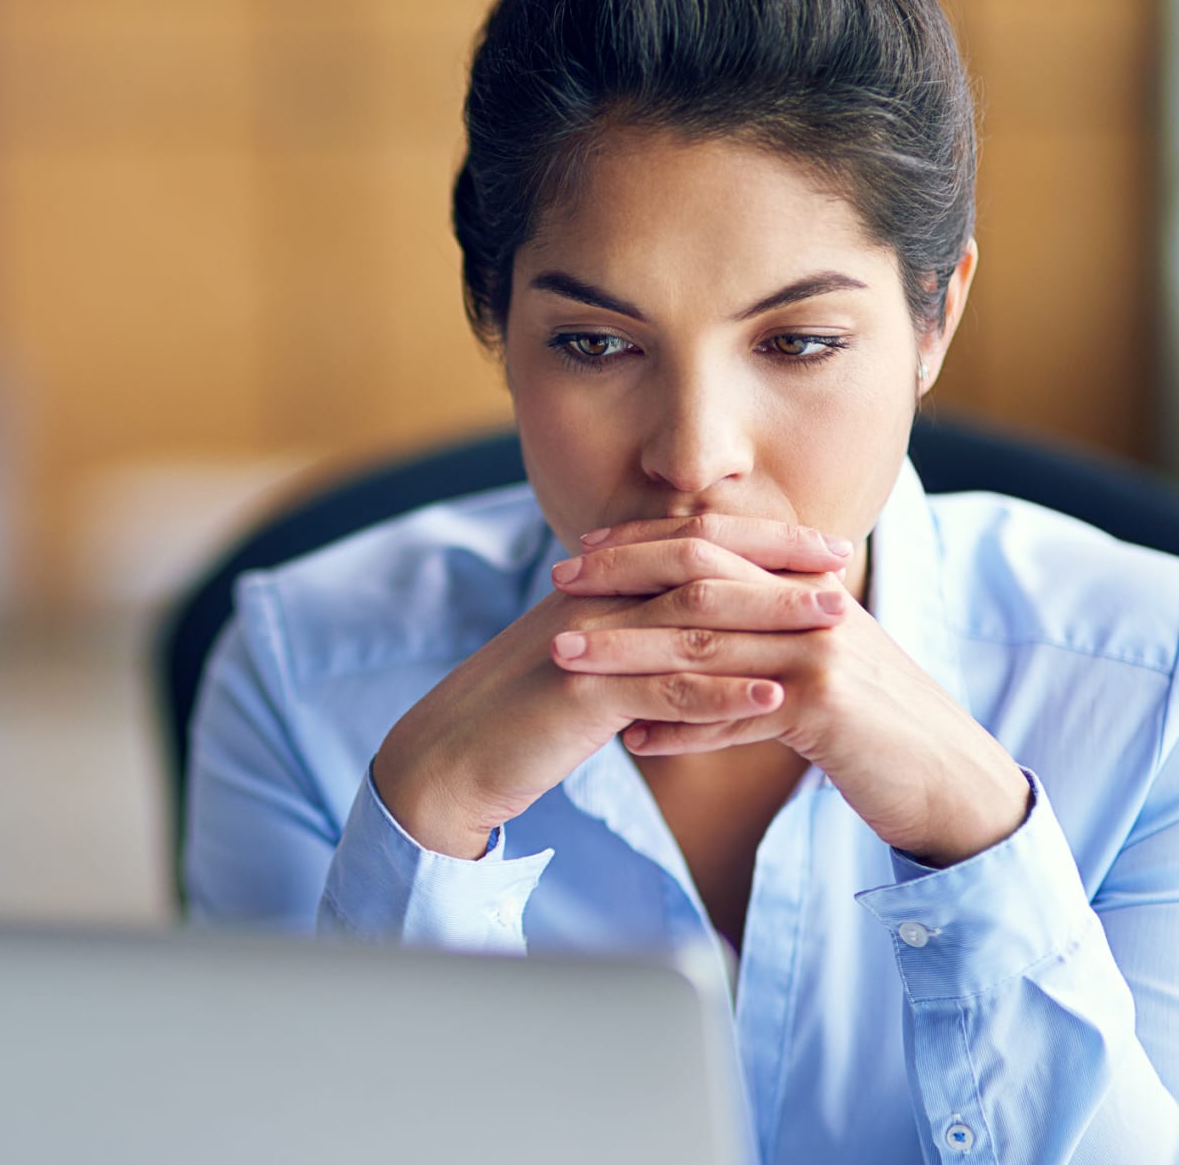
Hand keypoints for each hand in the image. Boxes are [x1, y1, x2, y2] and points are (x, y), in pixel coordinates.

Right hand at [371, 520, 851, 858]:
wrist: (449, 755)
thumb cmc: (518, 714)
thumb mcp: (582, 661)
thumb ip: (633, 637)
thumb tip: (695, 630)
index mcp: (597, 585)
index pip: (689, 542)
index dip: (759, 539)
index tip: (822, 546)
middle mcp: (594, 599)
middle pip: (700, 565)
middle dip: (778, 565)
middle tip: (844, 569)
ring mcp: (588, 643)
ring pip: (693, 619)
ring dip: (770, 619)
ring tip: (836, 626)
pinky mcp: (581, 694)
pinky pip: (664, 689)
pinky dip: (724, 693)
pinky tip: (776, 700)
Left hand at [550, 515, 1029, 865]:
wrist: (950, 780)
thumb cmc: (872, 729)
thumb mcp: (811, 671)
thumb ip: (754, 644)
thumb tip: (678, 649)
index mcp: (805, 587)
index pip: (714, 545)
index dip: (644, 543)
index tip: (582, 552)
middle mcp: (812, 607)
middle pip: (701, 578)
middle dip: (621, 578)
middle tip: (556, 584)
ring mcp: (821, 654)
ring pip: (705, 645)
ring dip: (628, 652)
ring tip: (566, 659)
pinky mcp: (827, 708)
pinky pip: (735, 714)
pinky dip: (681, 728)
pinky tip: (632, 741)